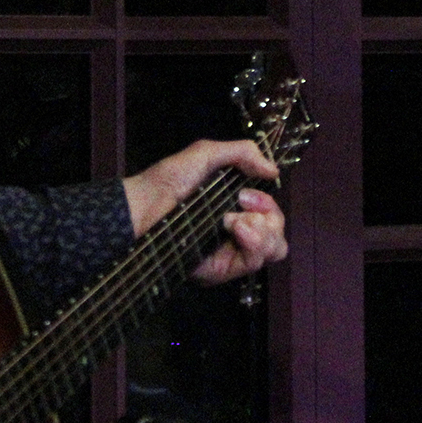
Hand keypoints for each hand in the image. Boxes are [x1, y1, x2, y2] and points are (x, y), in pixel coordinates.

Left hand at [123, 139, 289, 285]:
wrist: (143, 207)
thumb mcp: (206, 155)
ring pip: (275, 248)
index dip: (268, 203)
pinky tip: (236, 229)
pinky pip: (255, 262)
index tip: (246, 194)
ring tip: (234, 222)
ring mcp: (232, 252)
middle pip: (278, 232)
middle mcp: (239, 231)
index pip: (272, 213)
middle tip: (242, 204)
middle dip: (270, 216)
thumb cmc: (169, 180)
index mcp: (237, 207)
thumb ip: (243, 153)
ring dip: (263, 230)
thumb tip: (274, 171)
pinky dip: (253, 242)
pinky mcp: (223, 269)